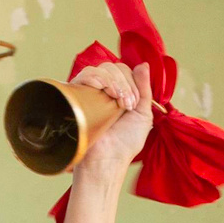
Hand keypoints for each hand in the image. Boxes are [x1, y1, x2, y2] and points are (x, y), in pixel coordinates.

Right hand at [69, 60, 154, 184]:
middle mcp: (105, 90)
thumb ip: (145, 88)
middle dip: (124, 83)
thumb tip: (144, 64)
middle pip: (114, 67)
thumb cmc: (125, 142)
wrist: (107, 158)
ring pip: (101, 69)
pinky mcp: (77, 95)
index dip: (132, 82)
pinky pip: (85, 74)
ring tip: (116, 102)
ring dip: (113, 82)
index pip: (125, 71)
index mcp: (120, 93)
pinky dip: (95, 77)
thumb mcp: (144, 114)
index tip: (133, 104)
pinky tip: (101, 88)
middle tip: (126, 106)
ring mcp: (91, 92)